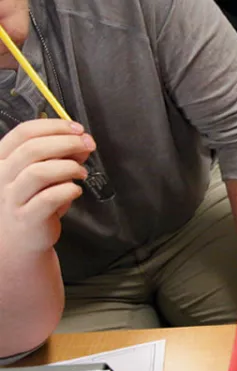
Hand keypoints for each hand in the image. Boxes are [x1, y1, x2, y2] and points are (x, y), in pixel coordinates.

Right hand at [0, 120, 93, 253]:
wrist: (20, 239)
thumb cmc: (32, 200)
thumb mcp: (45, 174)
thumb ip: (61, 155)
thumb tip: (83, 141)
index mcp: (2, 158)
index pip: (23, 132)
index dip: (54, 126)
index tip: (78, 129)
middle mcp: (1, 176)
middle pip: (32, 149)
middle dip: (66, 143)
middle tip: (88, 146)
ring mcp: (11, 198)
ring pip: (38, 172)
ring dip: (68, 167)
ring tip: (81, 172)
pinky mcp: (26, 218)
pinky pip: (48, 198)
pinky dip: (67, 190)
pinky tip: (76, 190)